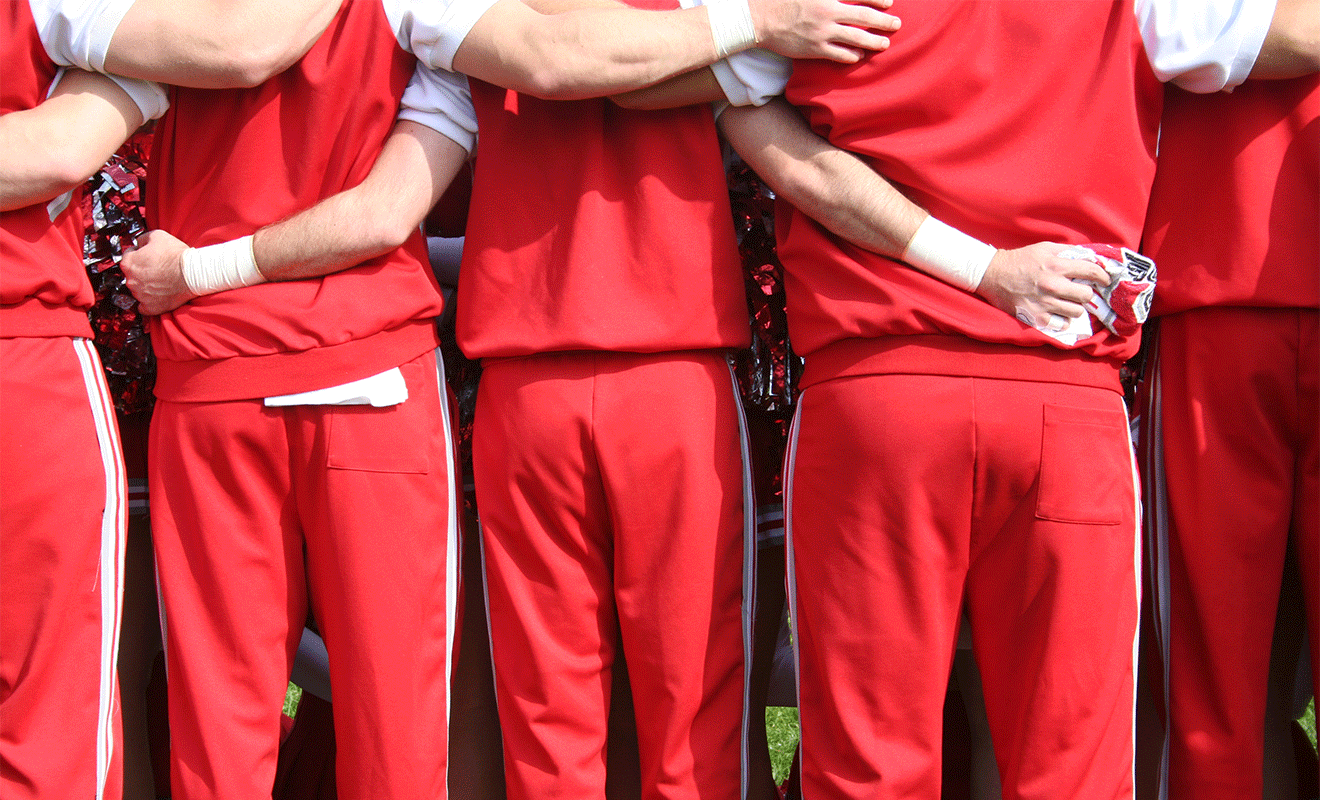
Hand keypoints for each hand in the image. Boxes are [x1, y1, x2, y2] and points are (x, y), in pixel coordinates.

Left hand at [121, 229, 194, 314]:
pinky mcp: (150, 307)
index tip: (147, 255)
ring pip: (138, 290)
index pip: (127, 256)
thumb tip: (139, 242)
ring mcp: (140, 295)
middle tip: (156, 269)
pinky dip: (149, 303)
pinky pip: (144, 307)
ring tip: (161, 281)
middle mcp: (131, 280)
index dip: (139, 254)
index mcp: (129, 263)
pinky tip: (157, 296)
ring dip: (146, 286)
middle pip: (132, 275)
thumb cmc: (176, 256)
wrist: (192, 274)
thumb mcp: (157, 235)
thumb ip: (142, 239)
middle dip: (142, 271)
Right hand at [749, 0, 899, 62]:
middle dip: (883, 21)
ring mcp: (822, 32)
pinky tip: (859, 55)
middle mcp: (828, 12)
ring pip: (856, 39)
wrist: (759, 19)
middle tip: (897, 24)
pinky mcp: (814, 49)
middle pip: (864, 17)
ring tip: (885, 44)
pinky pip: (840, 55)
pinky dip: (852, 55)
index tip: (889, 1)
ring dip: (873, 41)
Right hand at [976, 242, 1111, 328]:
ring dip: (1075, 307)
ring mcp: (1044, 303)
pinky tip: (1058, 313)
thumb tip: (1090, 256)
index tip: (1105, 280)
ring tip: (1068, 303)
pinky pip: (1061, 324)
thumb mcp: (1044, 248)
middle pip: (1086, 295)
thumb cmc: (1020, 260)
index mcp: (1056, 265)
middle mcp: (1053, 285)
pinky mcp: (1036, 317)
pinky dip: (1063, 320)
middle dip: (1087, 293)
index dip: (1103, 276)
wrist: (992, 274)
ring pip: (1076, 312)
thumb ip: (1068, 251)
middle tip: (1081, 292)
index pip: (1091, 271)